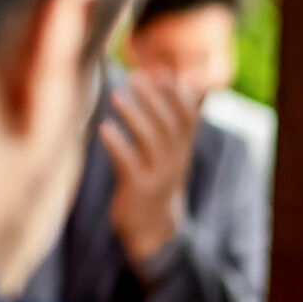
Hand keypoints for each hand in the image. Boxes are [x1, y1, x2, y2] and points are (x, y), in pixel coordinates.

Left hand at [101, 69, 202, 267]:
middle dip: (153, 98)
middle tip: (135, 77)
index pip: (187, 117)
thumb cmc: (158, 181)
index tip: (159, 72)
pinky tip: (104, 128)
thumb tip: (198, 85)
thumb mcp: (176, 152)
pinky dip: (117, 144)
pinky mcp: (139, 190)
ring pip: (150, 140)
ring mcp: (158, 176)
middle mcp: (175, 161)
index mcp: (182, 150)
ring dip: (134, 114)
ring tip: (115, 95)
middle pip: (169, 125)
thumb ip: (184, 120)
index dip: (175, 94)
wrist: (153, 230)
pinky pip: (129, 163)